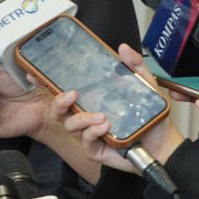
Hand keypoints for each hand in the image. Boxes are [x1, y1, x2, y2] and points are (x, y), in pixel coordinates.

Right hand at [55, 44, 184, 174]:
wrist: (163, 142)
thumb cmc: (149, 117)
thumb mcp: (144, 85)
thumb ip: (134, 65)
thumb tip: (123, 48)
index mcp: (92, 100)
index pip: (64, 91)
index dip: (46, 84)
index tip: (35, 74)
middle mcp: (86, 116)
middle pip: (58, 110)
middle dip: (58, 102)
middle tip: (72, 94)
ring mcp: (89, 134)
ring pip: (70, 126)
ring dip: (82, 119)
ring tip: (101, 116)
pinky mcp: (96, 150)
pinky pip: (86, 142)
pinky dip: (93, 132)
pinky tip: (105, 126)